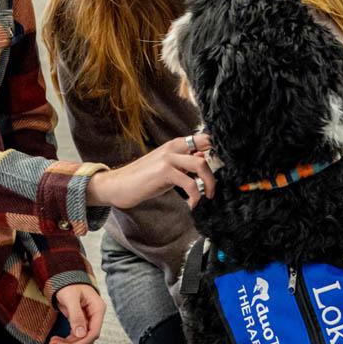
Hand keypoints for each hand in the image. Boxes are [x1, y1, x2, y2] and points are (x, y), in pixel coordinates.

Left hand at [48, 284, 104, 343]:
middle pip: (86, 337)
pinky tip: (55, 340)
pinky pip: (75, 334)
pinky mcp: (81, 321)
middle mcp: (95, 315)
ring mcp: (88, 318)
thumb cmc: (69, 284)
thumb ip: (76, 315)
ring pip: (80, 337)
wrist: (64, 277)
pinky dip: (66, 339)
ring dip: (67, 343)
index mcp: (97, 308)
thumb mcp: (71, 298)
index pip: (93, 331)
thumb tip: (81, 334)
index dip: (82, 342)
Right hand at [86, 133, 214, 208]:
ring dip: (209, 183)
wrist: (119, 185)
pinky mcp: (164, 172)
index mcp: (175, 144)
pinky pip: (190, 184)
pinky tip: (191, 205)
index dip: (217, 149)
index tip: (224, 165)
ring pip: (201, 164)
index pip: (203, 138)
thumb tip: (204, 159)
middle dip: (215, 169)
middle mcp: (173, 147)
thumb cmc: (143, 179)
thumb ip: (184, 163)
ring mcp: (168, 158)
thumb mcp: (167, 168)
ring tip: (207, 196)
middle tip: (214, 188)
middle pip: (206, 148)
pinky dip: (195, 196)